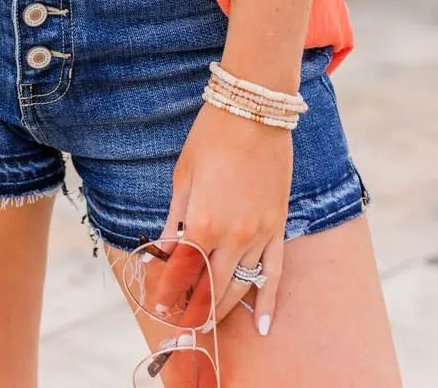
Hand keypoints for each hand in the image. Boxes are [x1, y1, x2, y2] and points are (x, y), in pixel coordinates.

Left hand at [162, 99, 291, 334]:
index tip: (160, 306)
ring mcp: (259, 234)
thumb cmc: (211, 137)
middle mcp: (232, 236)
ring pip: (240, 286)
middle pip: (211, 289)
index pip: (182, 275)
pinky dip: (267, 303)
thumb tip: (161, 254)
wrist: (254, 112)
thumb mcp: (183, 177)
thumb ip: (175, 221)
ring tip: (208, 324)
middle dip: (194, 310)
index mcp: (202, 222)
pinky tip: (261, 326)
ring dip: (222, 309)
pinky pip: (274, 274)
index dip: (169, 294)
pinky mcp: (277, 227)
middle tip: (182, 321)